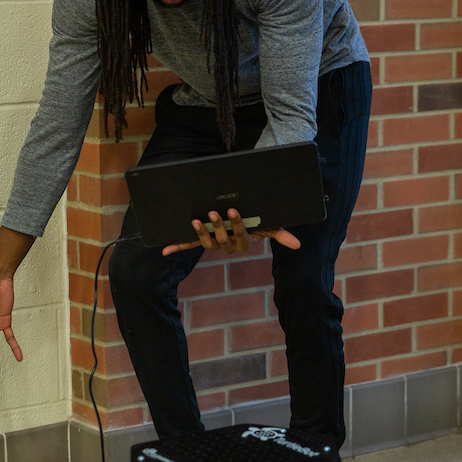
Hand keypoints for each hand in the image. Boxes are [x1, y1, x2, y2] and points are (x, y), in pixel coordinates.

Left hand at [162, 209, 300, 256]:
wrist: (238, 218)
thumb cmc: (256, 222)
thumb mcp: (268, 226)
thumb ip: (280, 234)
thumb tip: (297, 245)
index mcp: (243, 243)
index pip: (241, 235)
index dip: (237, 225)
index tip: (234, 211)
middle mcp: (227, 246)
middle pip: (222, 239)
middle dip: (218, 226)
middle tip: (214, 212)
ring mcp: (212, 243)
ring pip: (206, 242)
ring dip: (199, 233)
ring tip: (196, 221)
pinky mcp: (199, 240)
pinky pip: (188, 245)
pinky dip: (176, 247)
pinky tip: (164, 249)